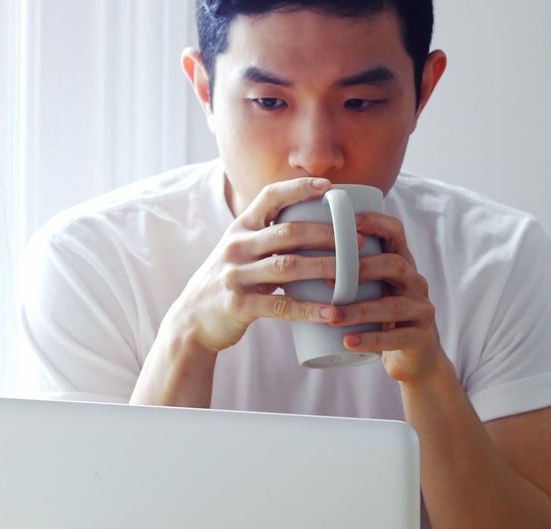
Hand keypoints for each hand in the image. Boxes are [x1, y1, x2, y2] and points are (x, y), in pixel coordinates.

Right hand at [169, 177, 348, 352]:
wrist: (192, 319)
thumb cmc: (231, 281)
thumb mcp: (242, 251)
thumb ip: (270, 237)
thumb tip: (320, 224)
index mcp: (240, 228)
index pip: (269, 197)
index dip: (298, 188)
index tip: (328, 186)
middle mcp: (237, 246)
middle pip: (288, 232)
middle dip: (327, 234)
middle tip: (359, 239)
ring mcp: (236, 275)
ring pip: (288, 266)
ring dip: (325, 268)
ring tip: (354, 274)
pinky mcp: (238, 304)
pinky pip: (281, 306)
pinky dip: (309, 310)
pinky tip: (332, 313)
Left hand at [329, 211, 452, 382]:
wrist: (415, 357)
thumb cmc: (382, 317)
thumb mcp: (373, 289)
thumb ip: (349, 271)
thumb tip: (297, 251)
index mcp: (402, 264)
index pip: (395, 232)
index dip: (375, 223)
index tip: (349, 221)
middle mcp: (416, 282)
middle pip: (396, 264)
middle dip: (364, 268)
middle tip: (330, 279)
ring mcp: (422, 310)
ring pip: (394, 305)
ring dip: (360, 310)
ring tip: (333, 317)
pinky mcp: (421, 337)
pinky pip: (397, 337)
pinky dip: (370, 339)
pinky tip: (347, 342)